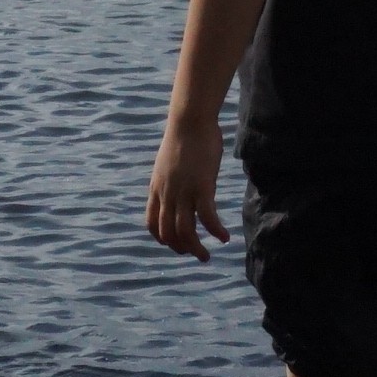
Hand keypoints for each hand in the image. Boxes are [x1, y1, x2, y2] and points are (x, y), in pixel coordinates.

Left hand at [146, 113, 230, 260]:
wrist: (190, 120)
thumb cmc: (184, 136)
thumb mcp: (169, 162)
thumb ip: (172, 179)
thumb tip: (182, 185)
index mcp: (157, 188)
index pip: (152, 224)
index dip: (163, 239)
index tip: (176, 244)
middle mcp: (167, 194)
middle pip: (168, 233)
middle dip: (180, 249)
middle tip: (196, 254)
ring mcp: (183, 191)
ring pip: (185, 231)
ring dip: (195, 249)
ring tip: (206, 256)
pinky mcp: (202, 186)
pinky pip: (207, 217)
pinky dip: (215, 231)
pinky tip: (224, 237)